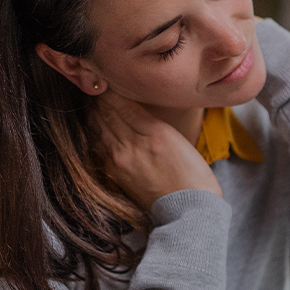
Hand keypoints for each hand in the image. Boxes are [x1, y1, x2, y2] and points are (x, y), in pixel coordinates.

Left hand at [94, 92, 221, 209]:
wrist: (188, 211)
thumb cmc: (192, 175)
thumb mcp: (177, 139)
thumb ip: (152, 121)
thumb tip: (129, 105)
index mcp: (152, 132)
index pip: (120, 102)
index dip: (111, 89)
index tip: (109, 77)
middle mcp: (132, 145)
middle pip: (105, 113)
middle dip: (101, 98)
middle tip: (98, 84)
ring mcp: (120, 161)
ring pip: (98, 128)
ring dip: (96, 114)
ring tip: (97, 102)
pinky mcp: (115, 174)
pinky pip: (99, 147)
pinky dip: (97, 133)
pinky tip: (99, 127)